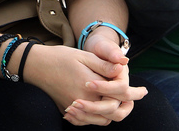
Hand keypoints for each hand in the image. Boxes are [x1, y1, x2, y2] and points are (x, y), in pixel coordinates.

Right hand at [26, 44, 145, 125]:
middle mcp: (84, 101)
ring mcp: (75, 109)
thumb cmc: (60, 58)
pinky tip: (101, 109)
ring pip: (101, 120)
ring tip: (121, 105)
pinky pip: (87, 122)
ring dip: (112, 114)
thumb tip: (124, 67)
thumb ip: (104, 64)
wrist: (35, 66)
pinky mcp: (68, 111)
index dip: (133, 93)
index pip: (119, 95)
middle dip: (126, 107)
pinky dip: (97, 118)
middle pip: (113, 112)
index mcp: (91, 86)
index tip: (142, 91)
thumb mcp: (84, 56)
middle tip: (134, 100)